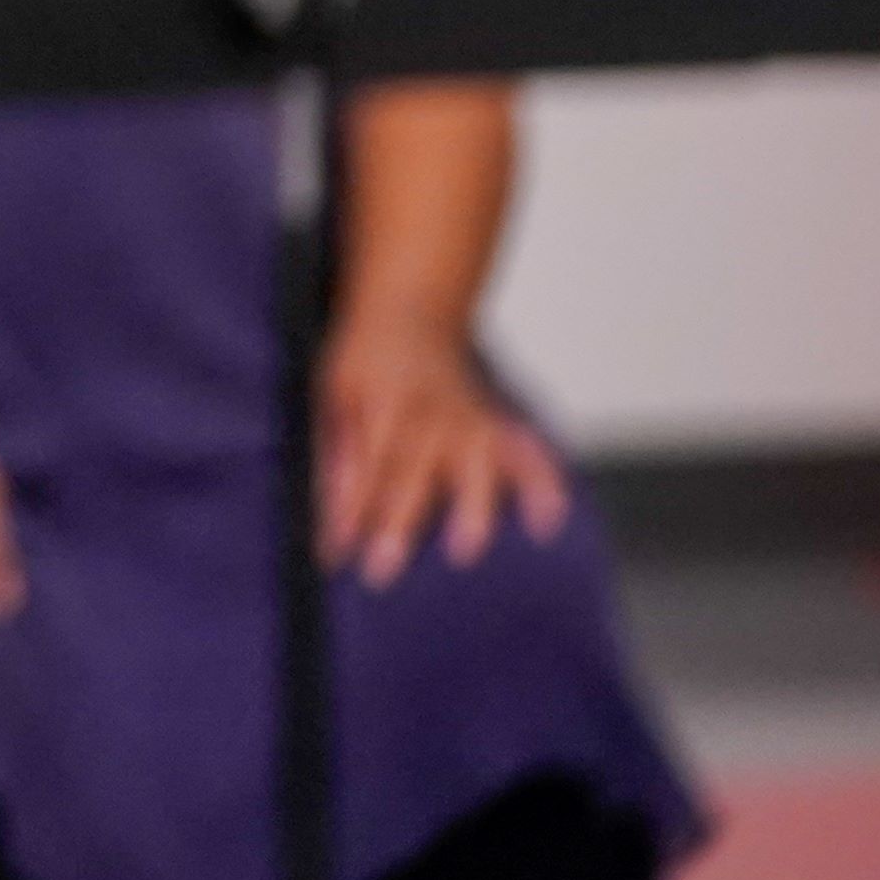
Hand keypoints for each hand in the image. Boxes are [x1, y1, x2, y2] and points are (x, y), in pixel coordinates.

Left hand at [323, 313, 568, 584]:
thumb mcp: (332, 390)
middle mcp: (427, 412)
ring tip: (465, 550)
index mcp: (380, 401)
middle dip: (395, 523)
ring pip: (471, 464)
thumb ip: (337, 452)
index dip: (347, 510)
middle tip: (380, 571)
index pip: (361, 463)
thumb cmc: (363, 358)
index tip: (335, 555)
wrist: (412, 308)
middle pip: (409, 472)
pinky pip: (526, 453)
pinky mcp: (496, 423)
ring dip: (469, 506)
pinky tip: (548, 519)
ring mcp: (467, 417)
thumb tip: (331, 517)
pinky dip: (542, 483)